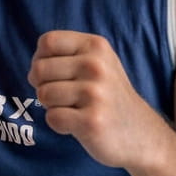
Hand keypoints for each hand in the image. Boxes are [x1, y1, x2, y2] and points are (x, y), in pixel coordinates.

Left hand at [27, 31, 166, 168]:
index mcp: (96, 46)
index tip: (54, 75)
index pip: (47, 42)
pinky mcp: (92, 121)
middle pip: (40, 69)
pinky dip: (59, 125)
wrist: (140, 133)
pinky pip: (52, 118)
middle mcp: (97, 65)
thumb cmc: (108, 97)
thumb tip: (34, 67)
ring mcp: (95, 93)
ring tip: (75, 110)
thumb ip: (67, 55)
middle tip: (65, 97)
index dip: (41, 60)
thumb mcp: (98, 62)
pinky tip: (78, 125)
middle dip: (43, 86)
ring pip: (43, 94)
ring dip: (52, 106)